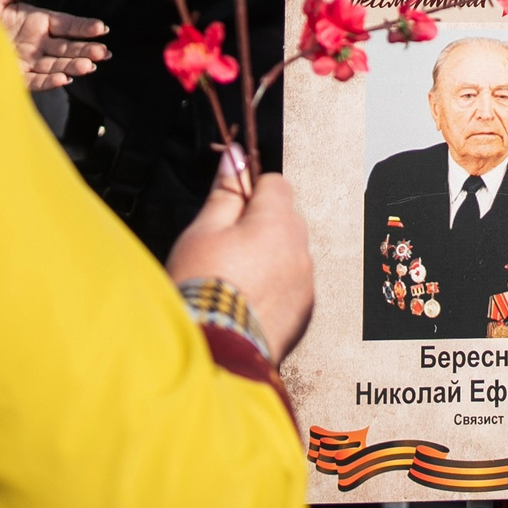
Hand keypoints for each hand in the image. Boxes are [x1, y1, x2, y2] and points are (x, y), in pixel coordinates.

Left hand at [0, 0, 108, 91]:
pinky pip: (35, 81)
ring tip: (89, 65)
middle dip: (86, 50)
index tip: (100, 28)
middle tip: (103, 52)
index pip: (67, 25)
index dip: (84, 27)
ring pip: (56, 64)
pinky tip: (64, 78)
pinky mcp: (14, 77)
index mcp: (36, 22)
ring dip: (73, 65)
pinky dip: (50, 81)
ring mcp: (26, 61)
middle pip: (66, 47)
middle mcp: (35, 43)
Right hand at [166, 165, 315, 363]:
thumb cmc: (201, 288)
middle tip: (223, 248)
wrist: (211, 353)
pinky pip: (293, 285)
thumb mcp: (203, 231)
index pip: (275, 184)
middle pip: (286, 218)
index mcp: (278, 222)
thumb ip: (224, 192)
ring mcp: (306, 282)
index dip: (249, 192)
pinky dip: (275, 287)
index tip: (228, 209)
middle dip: (260, 224)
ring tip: (232, 280)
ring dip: (269, 257)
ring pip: (290, 253)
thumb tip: (235, 155)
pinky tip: (246, 302)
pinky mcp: (305, 311)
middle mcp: (301, 249)